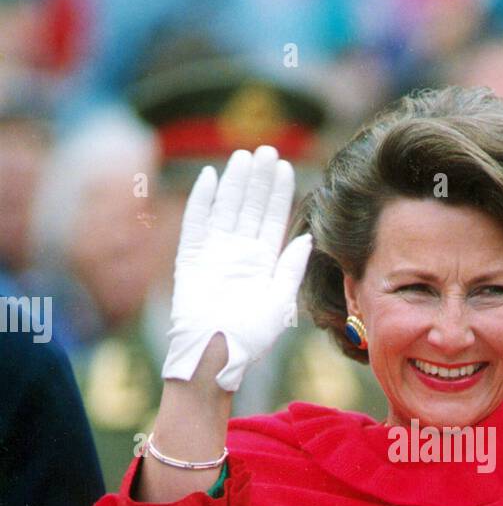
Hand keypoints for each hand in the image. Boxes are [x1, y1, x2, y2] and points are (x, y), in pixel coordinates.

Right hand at [162, 145, 311, 391]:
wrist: (216, 356)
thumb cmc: (251, 337)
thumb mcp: (280, 302)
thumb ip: (291, 269)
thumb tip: (308, 239)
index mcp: (262, 261)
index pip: (272, 219)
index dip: (279, 193)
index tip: (287, 167)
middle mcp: (239, 252)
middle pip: (250, 207)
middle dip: (258, 180)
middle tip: (267, 150)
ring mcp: (214, 253)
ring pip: (226, 208)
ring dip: (234, 183)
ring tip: (244, 157)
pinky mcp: (191, 258)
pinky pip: (195, 223)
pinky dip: (201, 201)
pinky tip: (209, 178)